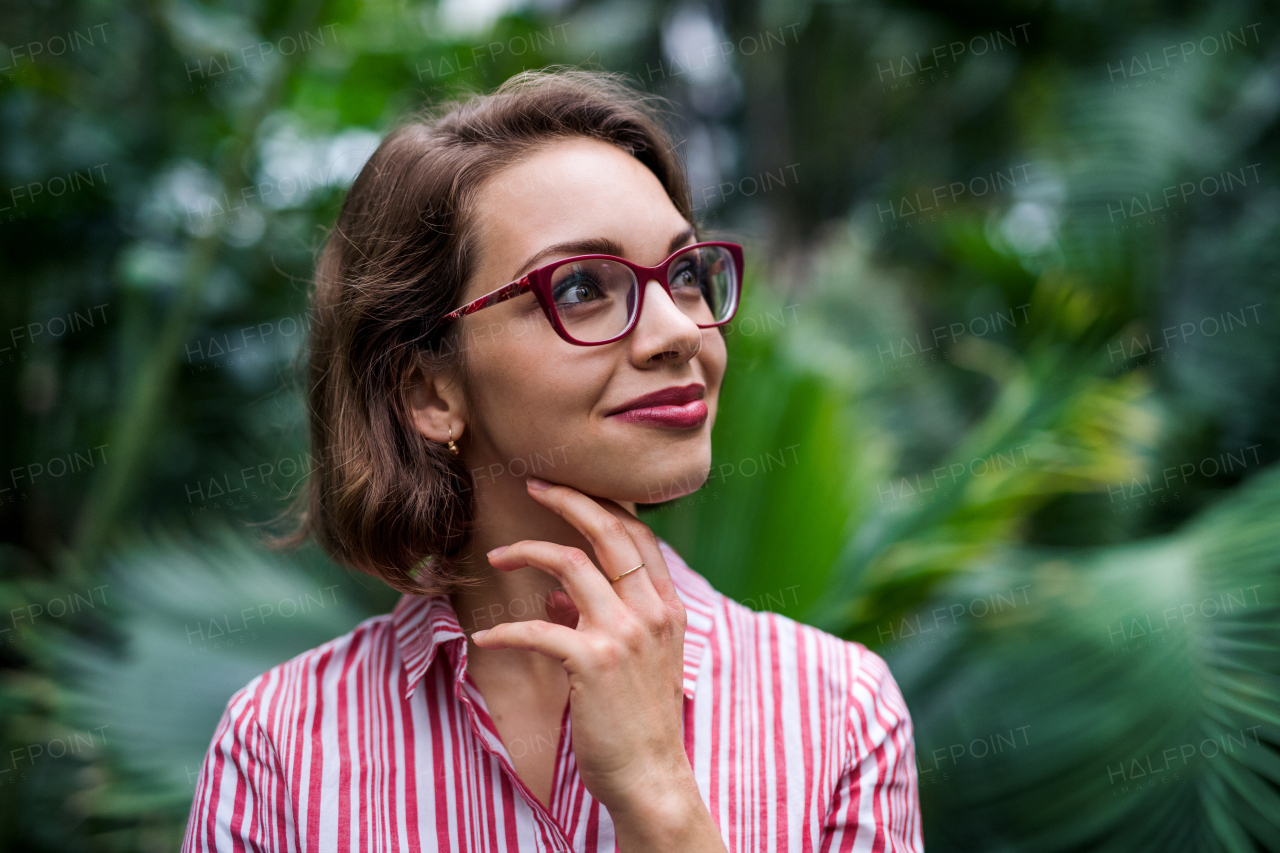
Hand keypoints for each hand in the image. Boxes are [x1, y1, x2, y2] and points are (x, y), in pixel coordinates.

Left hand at [471, 477, 706, 842]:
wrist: (650, 775)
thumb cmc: (636, 719)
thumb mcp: (634, 660)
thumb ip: (604, 618)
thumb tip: (559, 593)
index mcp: (667, 606)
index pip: (638, 535)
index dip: (602, 504)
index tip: (568, 489)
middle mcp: (651, 611)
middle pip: (609, 530)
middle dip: (568, 498)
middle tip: (532, 485)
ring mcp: (624, 633)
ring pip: (570, 563)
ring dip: (525, 552)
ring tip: (496, 555)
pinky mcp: (593, 662)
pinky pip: (538, 628)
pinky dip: (505, 630)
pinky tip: (486, 638)